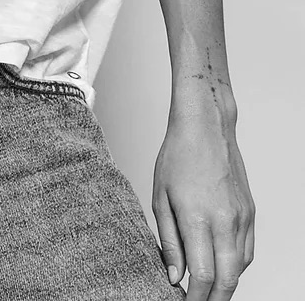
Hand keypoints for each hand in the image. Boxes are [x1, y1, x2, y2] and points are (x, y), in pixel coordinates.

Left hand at [152, 107, 254, 297]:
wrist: (206, 127)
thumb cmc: (178, 156)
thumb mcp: (160, 197)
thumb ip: (169, 241)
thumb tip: (175, 276)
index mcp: (198, 217)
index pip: (203, 275)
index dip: (195, 298)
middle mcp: (225, 220)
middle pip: (227, 280)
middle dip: (213, 299)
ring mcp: (242, 217)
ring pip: (241, 268)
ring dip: (226, 285)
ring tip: (206, 288)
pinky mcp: (250, 213)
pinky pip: (247, 251)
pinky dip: (236, 266)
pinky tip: (220, 265)